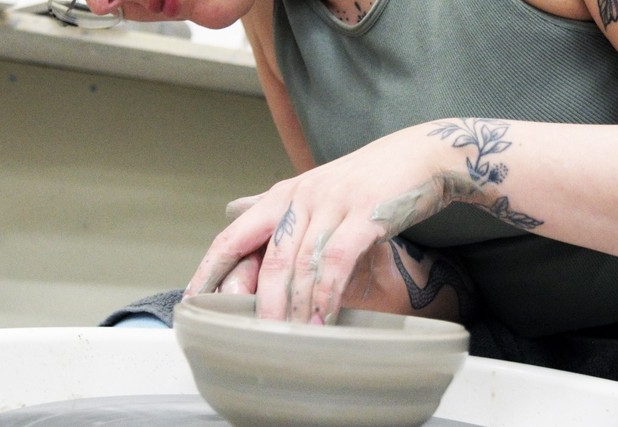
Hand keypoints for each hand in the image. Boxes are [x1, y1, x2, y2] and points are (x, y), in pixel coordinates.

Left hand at [185, 122, 470, 323]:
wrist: (424, 156)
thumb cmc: (372, 184)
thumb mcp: (323, 199)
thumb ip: (296, 227)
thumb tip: (270, 267)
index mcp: (283, 195)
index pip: (234, 235)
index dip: (210, 269)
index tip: (193, 301)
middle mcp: (301, 197)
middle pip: (268, 258)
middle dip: (258, 303)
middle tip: (250, 338)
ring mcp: (332, 204)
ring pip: (300, 263)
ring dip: (295, 307)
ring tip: (289, 340)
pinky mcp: (364, 213)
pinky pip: (336, 261)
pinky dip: (326, 294)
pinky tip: (323, 320)